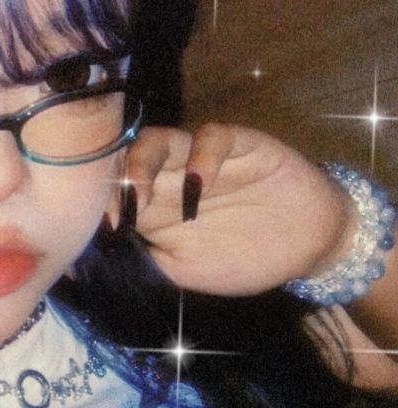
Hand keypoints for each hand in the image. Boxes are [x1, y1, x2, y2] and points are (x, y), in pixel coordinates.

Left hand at [122, 122, 356, 296]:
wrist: (306, 247)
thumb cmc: (244, 260)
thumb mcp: (187, 272)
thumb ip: (149, 261)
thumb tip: (106, 259)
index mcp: (155, 208)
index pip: (113, 190)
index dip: (101, 202)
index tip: (102, 226)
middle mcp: (171, 177)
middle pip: (127, 160)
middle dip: (113, 179)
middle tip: (117, 208)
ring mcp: (202, 159)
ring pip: (159, 139)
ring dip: (143, 163)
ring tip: (142, 196)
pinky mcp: (240, 145)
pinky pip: (213, 135)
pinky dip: (201, 155)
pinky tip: (199, 184)